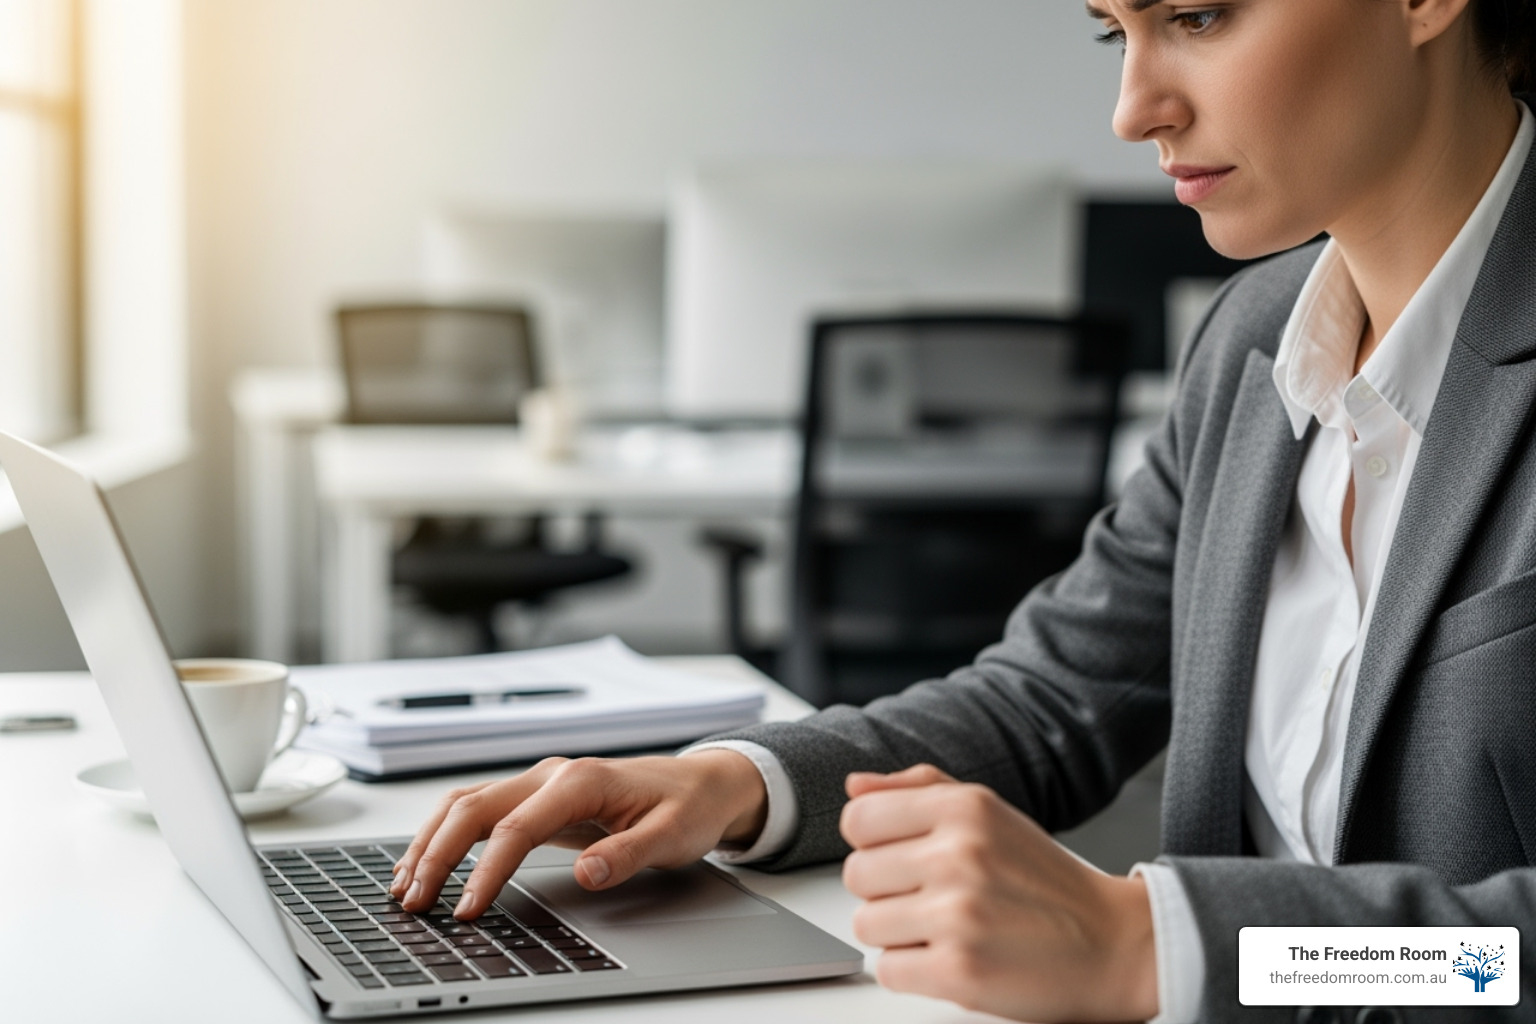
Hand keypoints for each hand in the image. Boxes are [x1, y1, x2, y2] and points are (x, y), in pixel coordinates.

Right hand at [390, 751, 766, 918]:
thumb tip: (587, 873)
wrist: (702, 782)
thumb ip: (627, 855)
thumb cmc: (687, 806)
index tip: (466, 909)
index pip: (515, 829)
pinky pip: (479, 811)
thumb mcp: (671, 836)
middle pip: (473, 808)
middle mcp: (551, 775)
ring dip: (431, 841)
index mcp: (580, 781)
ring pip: (466, 804)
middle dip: (436, 854)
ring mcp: (540, 783)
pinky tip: (429, 862)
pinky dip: (446, 833)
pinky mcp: (537, 798)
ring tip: (404, 885)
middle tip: (413, 901)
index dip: (485, 871)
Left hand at [840, 765, 1157, 1022]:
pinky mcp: (958, 971)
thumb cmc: (1044, 879)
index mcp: (963, 809)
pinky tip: (949, 957)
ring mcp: (957, 914)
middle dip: (887, 891)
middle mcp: (958, 854)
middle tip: (932, 898)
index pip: (858, 820)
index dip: (873, 844)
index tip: (901, 858)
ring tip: (944, 929)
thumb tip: (854, 787)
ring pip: (866, 924)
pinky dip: (913, 971)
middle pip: (857, 875)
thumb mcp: (989, 812)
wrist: (1113, 943)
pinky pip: (888, 969)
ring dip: (898, 933)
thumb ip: (918, 790)